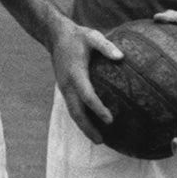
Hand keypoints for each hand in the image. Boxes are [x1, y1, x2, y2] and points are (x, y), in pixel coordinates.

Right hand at [52, 15, 121, 140]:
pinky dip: (82, 119)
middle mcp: (67, 85)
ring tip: (98, 140)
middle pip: (76, 112)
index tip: (110, 120)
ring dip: (84, 127)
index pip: (87, 95)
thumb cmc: (78, 36)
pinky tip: (92, 126)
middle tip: (101, 141)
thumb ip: (106, 46)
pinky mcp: (65, 89)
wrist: (55, 37)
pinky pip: (73, 107)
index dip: (98, 109)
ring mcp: (64, 88)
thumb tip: (121, 57)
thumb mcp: (93, 36)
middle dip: (87, 128)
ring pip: (73, 112)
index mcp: (75, 73)